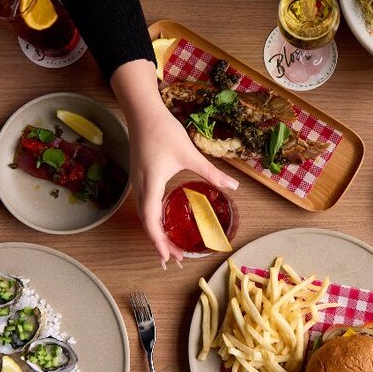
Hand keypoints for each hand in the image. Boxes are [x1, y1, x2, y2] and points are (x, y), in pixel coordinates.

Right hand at [110, 59, 237, 267]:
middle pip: (148, 223)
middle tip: (176, 260)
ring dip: (157, 232)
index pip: (151, 221)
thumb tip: (234, 186)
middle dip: (161, 243)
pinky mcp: (141, 176)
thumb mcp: (190, 154)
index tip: (168, 258)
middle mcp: (141, 187)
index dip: (159, 242)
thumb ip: (211, 172)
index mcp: (151, 185)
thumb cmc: (163, 131)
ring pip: (145, 215)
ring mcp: (138, 182)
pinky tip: (164, 221)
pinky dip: (154, 219)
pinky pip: (146, 205)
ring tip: (170, 247)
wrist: (142, 111)